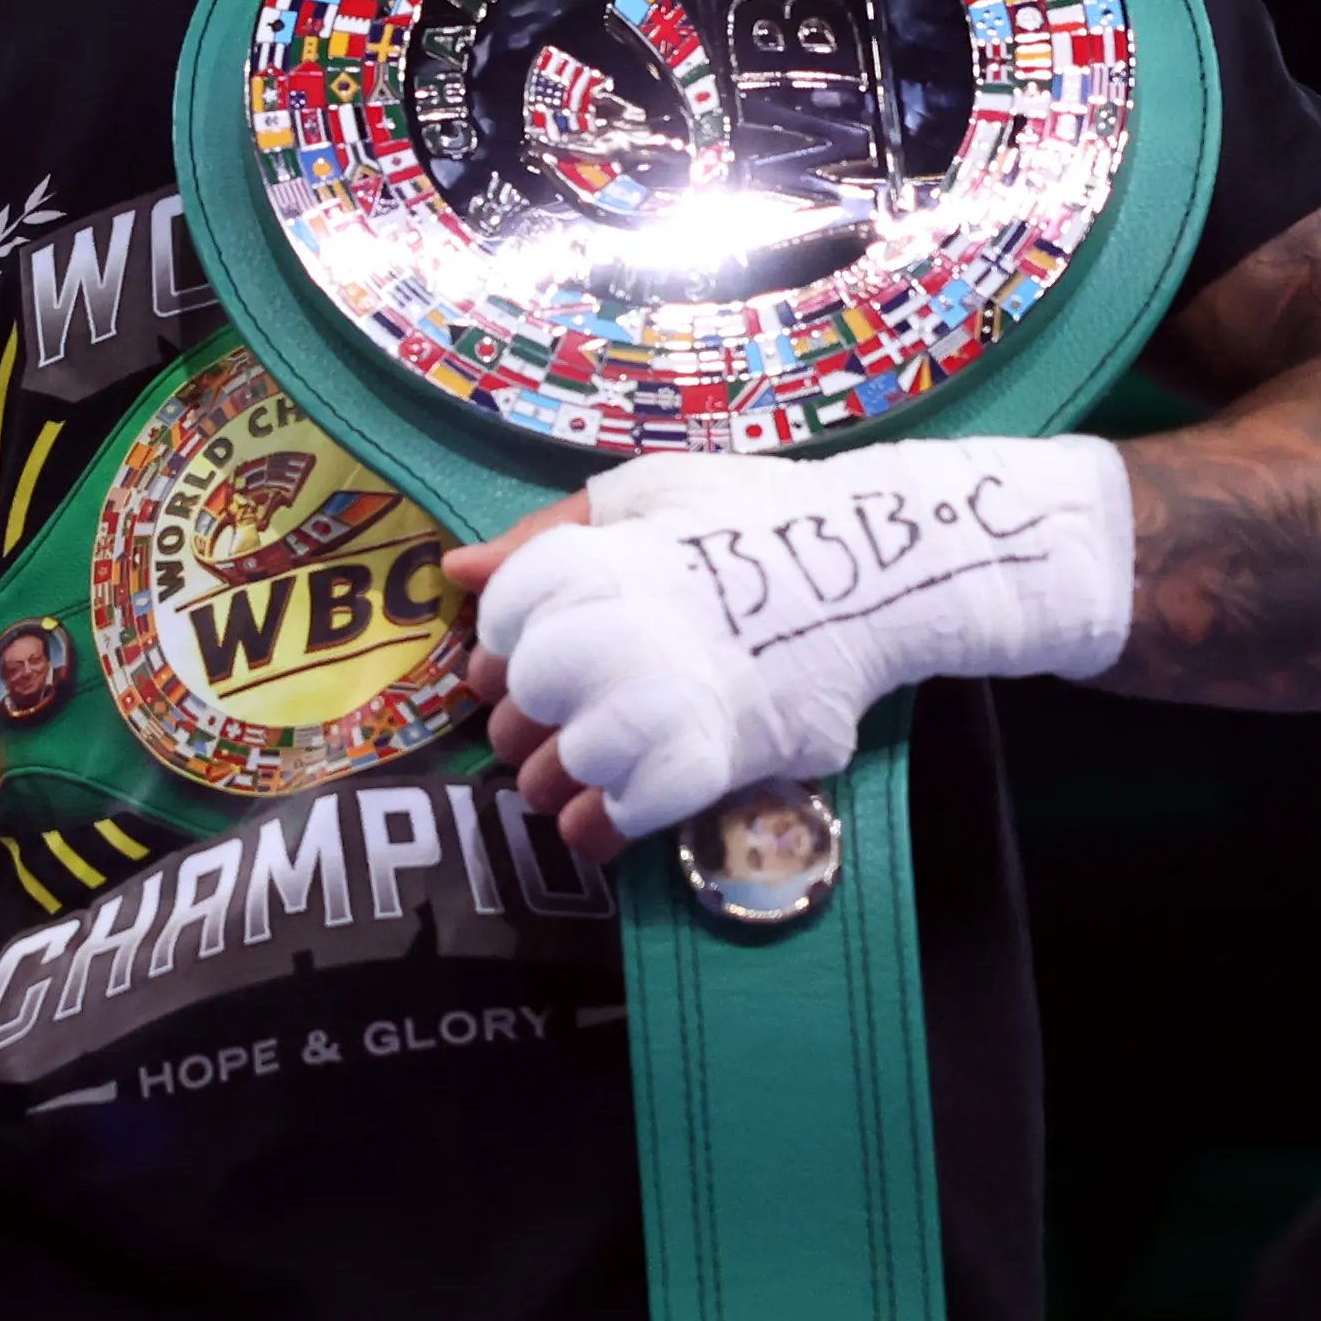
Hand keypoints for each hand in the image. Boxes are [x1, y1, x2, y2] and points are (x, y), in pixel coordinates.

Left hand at [449, 440, 1135, 859]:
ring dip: (555, 780)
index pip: (499, 624)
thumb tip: (452, 572)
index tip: (527, 661)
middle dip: (526, 721)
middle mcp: (609, 633)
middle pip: (520, 704)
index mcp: (589, 562)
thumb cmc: (752, 517)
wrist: (868, 570)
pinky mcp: (706, 759)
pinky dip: (601, 827)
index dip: (502, 650)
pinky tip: (600, 823)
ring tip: (580, 771)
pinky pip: (621, 814)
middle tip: (561, 719)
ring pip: (559, 769)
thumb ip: (541, 538)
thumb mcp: (644, 493)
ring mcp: (656, 701)